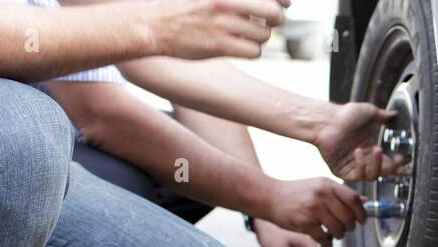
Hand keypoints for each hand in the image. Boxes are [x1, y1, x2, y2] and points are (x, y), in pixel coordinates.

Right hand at [148, 0, 288, 59]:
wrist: (152, 24)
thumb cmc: (181, 5)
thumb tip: (273, 1)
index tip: (285, 3)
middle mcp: (227, 1)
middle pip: (274, 13)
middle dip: (277, 18)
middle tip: (270, 20)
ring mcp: (223, 24)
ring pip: (264, 34)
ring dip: (261, 35)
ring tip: (248, 32)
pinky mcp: (220, 46)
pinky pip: (254, 51)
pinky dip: (253, 50)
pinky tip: (242, 45)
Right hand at [265, 177, 366, 242]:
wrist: (270, 196)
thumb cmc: (295, 192)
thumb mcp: (318, 185)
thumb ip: (339, 193)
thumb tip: (363, 200)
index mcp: (327, 184)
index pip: (354, 199)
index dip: (361, 213)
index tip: (361, 220)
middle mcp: (322, 195)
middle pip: (348, 217)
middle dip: (350, 227)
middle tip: (346, 229)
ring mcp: (313, 209)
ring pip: (338, 229)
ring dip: (340, 235)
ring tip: (335, 234)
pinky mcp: (304, 223)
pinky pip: (324, 238)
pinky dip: (327, 243)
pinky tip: (325, 241)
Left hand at [316, 102, 406, 181]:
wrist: (327, 120)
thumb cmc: (344, 115)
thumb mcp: (369, 113)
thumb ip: (383, 116)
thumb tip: (395, 115)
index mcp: (369, 149)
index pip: (387, 163)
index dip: (398, 167)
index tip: (407, 167)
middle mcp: (363, 159)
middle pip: (383, 173)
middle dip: (392, 168)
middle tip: (397, 159)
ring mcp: (353, 166)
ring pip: (372, 176)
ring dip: (377, 165)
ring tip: (377, 150)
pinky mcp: (343, 171)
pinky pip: (358, 175)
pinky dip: (361, 165)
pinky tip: (359, 152)